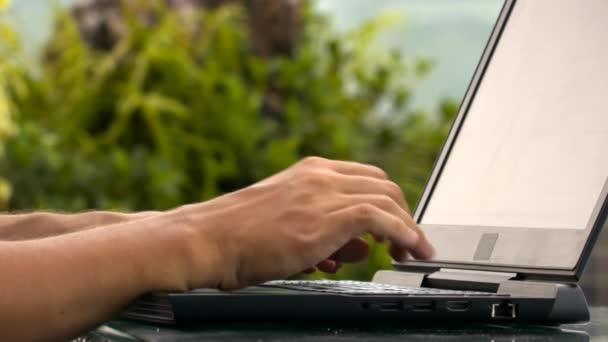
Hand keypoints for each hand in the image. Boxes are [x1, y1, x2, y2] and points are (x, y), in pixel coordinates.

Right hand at [174, 157, 433, 289]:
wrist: (207, 239)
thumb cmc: (236, 237)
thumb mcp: (285, 226)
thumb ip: (322, 232)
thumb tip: (354, 248)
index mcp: (309, 172)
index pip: (364, 177)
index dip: (386, 202)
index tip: (394, 225)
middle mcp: (320, 175)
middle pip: (383, 184)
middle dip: (402, 213)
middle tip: (407, 241)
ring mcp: (324, 193)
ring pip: (387, 198)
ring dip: (408, 227)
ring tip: (411, 253)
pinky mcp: (328, 216)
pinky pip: (381, 218)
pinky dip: (404, 233)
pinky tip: (411, 249)